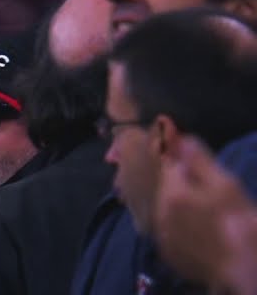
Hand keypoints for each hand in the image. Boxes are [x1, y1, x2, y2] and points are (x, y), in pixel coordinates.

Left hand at [154, 136, 256, 291]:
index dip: (186, 166)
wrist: (245, 266)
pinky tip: (202, 234)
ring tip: (208, 218)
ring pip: (167, 212)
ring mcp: (163, 236)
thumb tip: (181, 139)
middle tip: (210, 199)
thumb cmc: (240, 221)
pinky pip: (170, 233)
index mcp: (172, 194)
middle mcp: (160, 214)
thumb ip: (200, 160)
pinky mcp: (168, 255)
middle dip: (183, 188)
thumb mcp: (226, 184)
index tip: (202, 171)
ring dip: (180, 209)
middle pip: (167, 190)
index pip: (170, 167)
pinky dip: (180, 229)